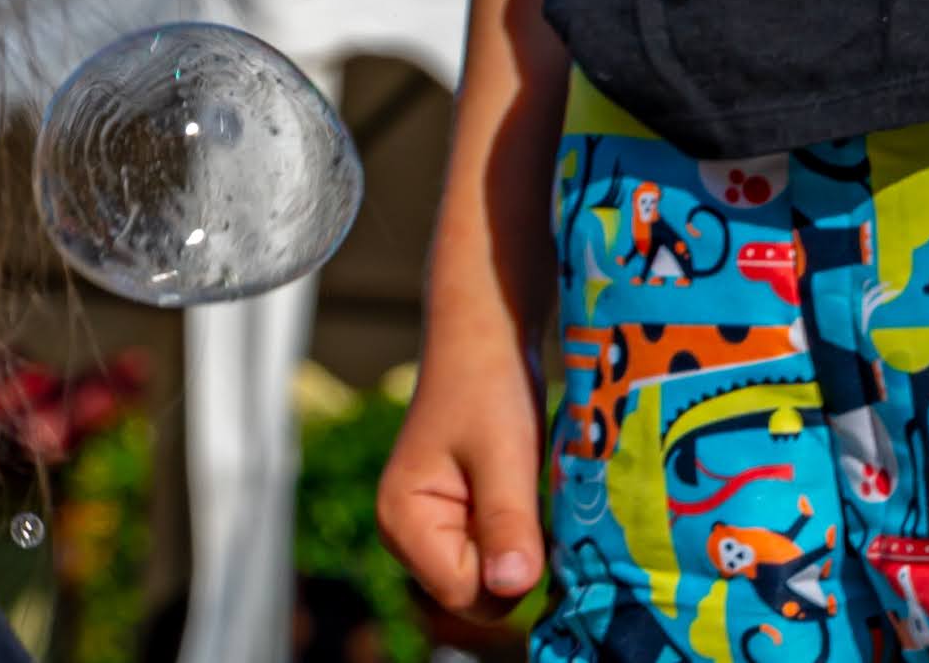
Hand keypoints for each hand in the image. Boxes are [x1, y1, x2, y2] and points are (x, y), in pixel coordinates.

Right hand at [377, 308, 547, 642]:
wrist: (486, 335)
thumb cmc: (490, 385)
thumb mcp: (506, 454)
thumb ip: (507, 522)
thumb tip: (513, 586)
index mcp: (401, 521)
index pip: (466, 594)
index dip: (508, 567)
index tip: (527, 512)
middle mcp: (404, 534)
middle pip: (475, 595)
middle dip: (513, 559)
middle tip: (526, 496)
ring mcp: (426, 529)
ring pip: (489, 579)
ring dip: (519, 545)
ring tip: (522, 488)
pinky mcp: (451, 520)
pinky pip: (494, 557)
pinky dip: (518, 536)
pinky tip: (520, 493)